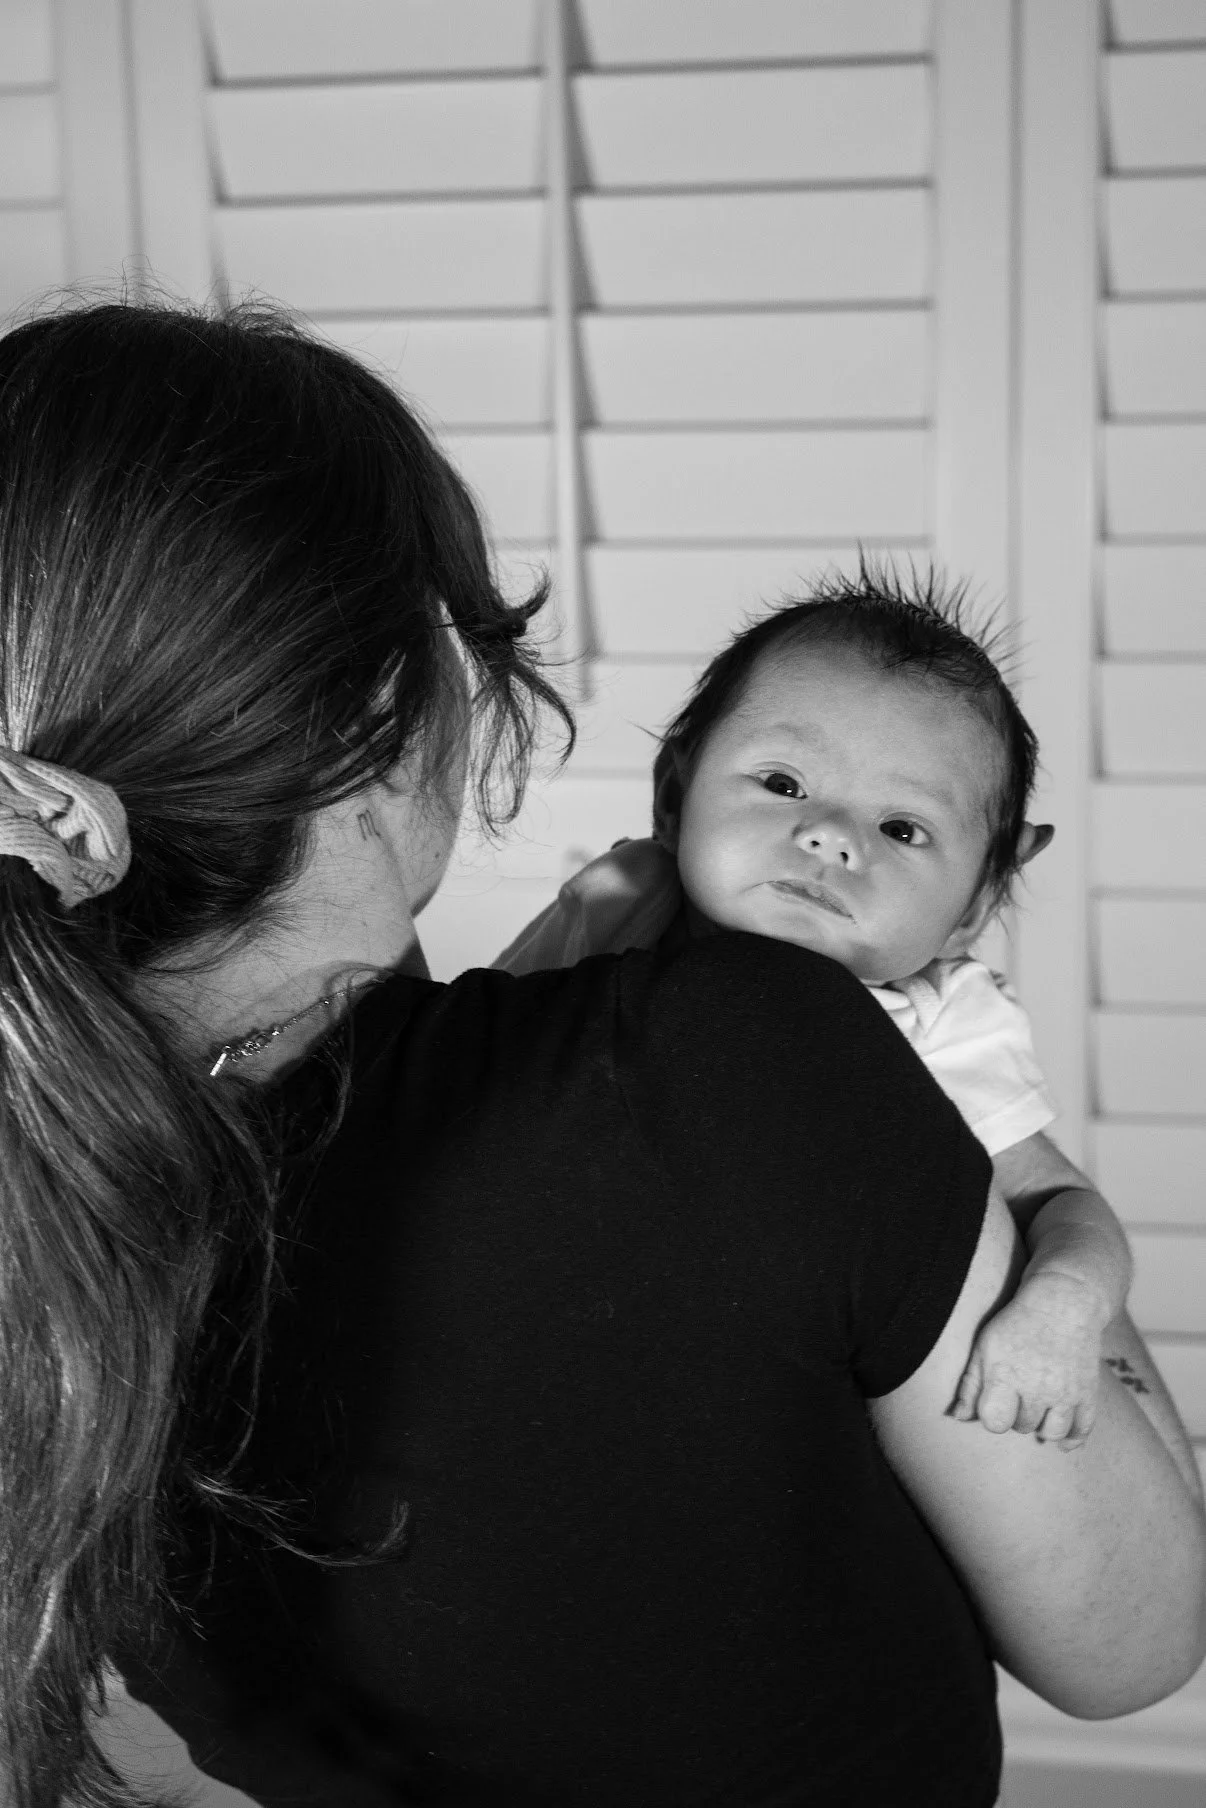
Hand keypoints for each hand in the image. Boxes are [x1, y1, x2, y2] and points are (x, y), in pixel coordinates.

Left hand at [950, 1269, 1108, 1448]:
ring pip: (1051, 1433)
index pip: (994, 1422)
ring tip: (1038, 1409)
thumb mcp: (985, 1346)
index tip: (995, 1402)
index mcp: (1006, 1376)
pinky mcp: (1087, 1392)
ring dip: (1042, 1426)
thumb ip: (971, 1384)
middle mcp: (1037, 1389)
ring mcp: (1065, 1393)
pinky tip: (1063, 1439)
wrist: (1064, 1301)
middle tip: (1019, 1393)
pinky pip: (1082, 1429)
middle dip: (1017, 1414)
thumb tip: (958, 1417)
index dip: (992, 1416)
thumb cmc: (1017, 1323)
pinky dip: (1072, 1439)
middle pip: (1022, 1426)